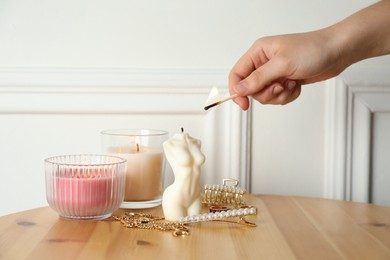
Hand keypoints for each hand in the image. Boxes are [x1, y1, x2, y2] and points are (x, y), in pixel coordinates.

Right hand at [229, 30, 345, 109]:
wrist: (337, 51)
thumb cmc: (313, 50)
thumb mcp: (282, 64)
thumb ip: (258, 78)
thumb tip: (239, 90)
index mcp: (258, 52)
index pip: (237, 74)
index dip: (237, 90)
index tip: (244, 104)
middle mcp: (264, 63)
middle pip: (251, 89)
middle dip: (266, 93)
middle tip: (280, 87)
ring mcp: (275, 73)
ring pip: (265, 95)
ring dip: (279, 95)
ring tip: (291, 84)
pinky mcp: (285, 80)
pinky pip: (278, 97)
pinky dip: (288, 95)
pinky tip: (297, 85)